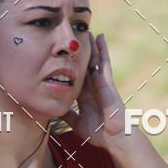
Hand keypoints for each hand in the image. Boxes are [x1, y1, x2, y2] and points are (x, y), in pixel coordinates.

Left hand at [63, 32, 126, 149]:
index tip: (59, 58)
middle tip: (71, 39)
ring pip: (93, 60)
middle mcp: (91, 87)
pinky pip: (103, 61)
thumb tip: (54, 110)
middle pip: (83, 65)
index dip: (67, 68)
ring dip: (89, 46)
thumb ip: (67, 115)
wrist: (114, 137)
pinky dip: (102, 49)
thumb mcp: (76, 123)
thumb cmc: (98, 133)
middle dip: (78, 53)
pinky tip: (99, 36)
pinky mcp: (106, 81)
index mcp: (84, 97)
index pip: (74, 79)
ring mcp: (100, 83)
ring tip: (84, 30)